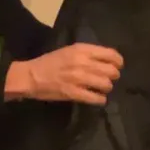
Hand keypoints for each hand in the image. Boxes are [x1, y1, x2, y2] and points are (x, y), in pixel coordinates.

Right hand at [6, 44, 123, 105]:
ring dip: (106, 88)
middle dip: (113, 77)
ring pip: (106, 85)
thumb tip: (105, 60)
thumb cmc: (49, 62)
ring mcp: (78, 79)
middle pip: (112, 71)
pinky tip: (98, 99)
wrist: (30, 76)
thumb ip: (87, 54)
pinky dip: (100, 100)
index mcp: (82, 50)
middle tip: (108, 79)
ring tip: (101, 89)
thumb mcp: (69, 50)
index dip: (118, 62)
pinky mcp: (73, 93)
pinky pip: (95, 98)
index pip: (111, 55)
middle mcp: (83, 63)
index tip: (117, 66)